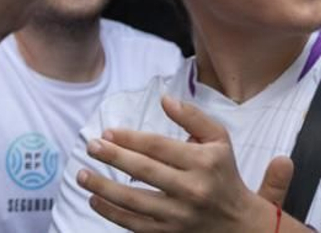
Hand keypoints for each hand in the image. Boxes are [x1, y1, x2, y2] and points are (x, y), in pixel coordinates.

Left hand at [79, 95, 293, 232]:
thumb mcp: (219, 139)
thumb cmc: (224, 173)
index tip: (109, 132)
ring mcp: (179, 215)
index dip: (131, 138)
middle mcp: (192, 189)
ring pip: (134, 201)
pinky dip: (111, 213)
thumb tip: (165, 99)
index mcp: (204, 161)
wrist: (238, 222)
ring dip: (103, 187)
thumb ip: (193, 117)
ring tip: (83, 174)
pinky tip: (95, 200)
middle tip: (92, 146)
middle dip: (113, 157)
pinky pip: (134, 224)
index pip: (159, 147)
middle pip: (144, 171)